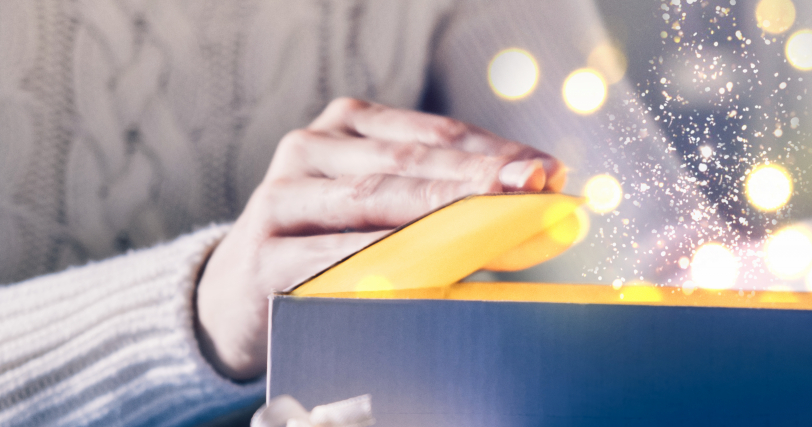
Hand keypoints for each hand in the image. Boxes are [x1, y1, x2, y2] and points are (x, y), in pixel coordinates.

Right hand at [195, 98, 565, 379]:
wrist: (236, 298)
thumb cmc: (330, 244)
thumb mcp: (382, 208)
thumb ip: (444, 197)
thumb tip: (533, 196)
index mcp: (348, 127)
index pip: (436, 134)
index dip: (496, 152)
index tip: (549, 171)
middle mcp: (310, 150)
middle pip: (411, 162)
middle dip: (480, 177)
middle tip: (535, 188)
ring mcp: (282, 198)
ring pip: (375, 201)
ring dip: (443, 212)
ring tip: (497, 221)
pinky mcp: (265, 255)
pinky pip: (337, 257)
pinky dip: (388, 260)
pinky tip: (431, 265)